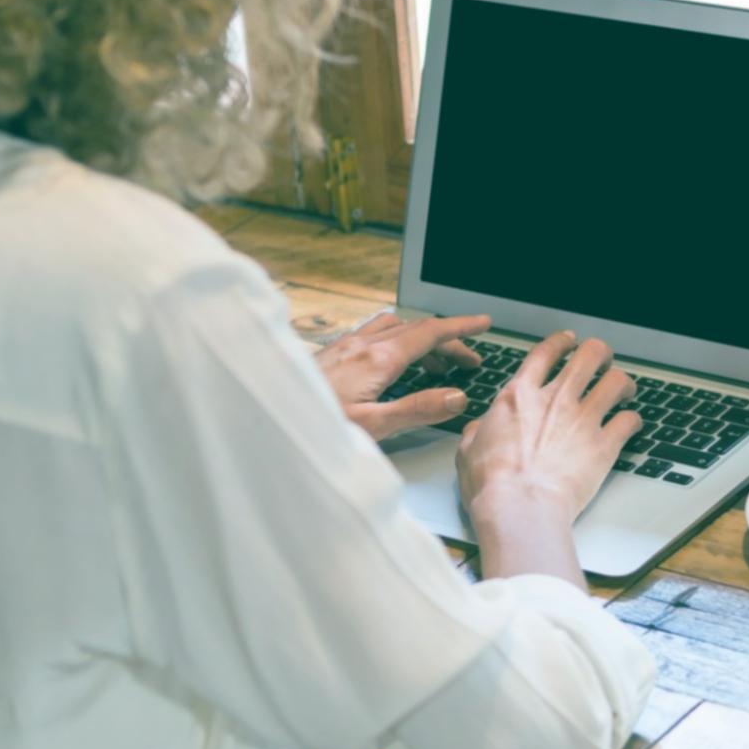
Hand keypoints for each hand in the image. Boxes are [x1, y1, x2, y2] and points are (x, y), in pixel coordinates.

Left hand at [316, 311, 491, 441]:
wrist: (263, 416)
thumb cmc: (315, 424)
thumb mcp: (374, 426)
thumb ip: (418, 409)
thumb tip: (457, 396)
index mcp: (378, 358)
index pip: (430, 333)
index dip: (461, 327)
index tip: (484, 322)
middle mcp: (361, 345)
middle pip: (416, 330)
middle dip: (448, 339)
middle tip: (469, 358)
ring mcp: (344, 346)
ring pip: (394, 330)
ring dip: (421, 339)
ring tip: (435, 362)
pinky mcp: (331, 355)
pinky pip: (373, 335)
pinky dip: (396, 342)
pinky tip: (391, 361)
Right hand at [456, 330, 641, 528]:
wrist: (520, 507)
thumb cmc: (492, 484)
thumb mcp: (467, 450)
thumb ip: (477, 432)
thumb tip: (477, 431)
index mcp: (520, 395)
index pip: (546, 352)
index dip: (561, 342)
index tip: (569, 341)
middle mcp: (556, 399)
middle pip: (590, 355)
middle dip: (600, 354)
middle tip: (603, 362)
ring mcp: (583, 419)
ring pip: (617, 381)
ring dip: (623, 383)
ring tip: (624, 390)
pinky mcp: (604, 445)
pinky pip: (629, 420)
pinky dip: (633, 420)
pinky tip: (630, 424)